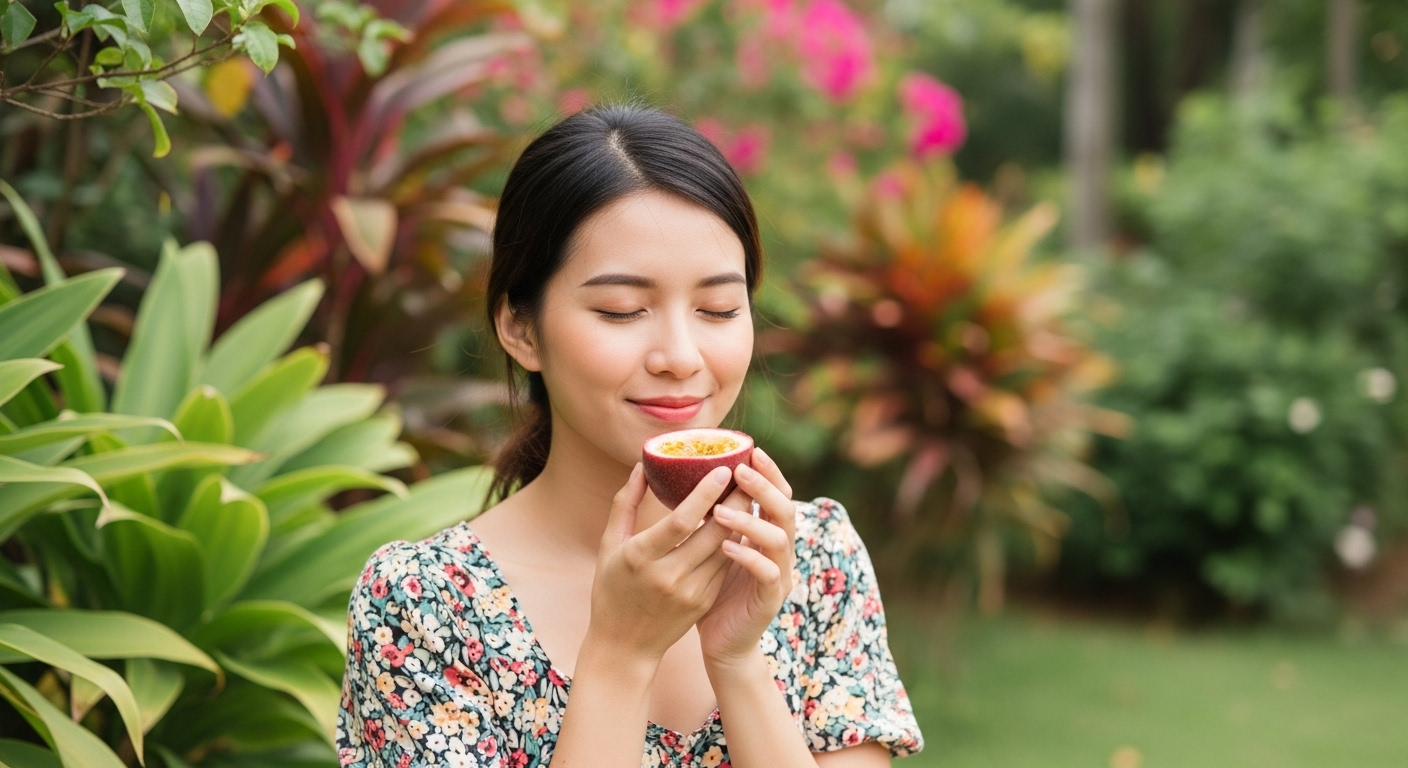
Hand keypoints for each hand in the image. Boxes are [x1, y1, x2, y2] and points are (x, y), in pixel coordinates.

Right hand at [583, 462, 735, 668]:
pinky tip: (741, 521)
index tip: (723, 468)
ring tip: (749, 491)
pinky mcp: (705, 601)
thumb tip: (642, 466)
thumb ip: (626, 504)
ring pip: (727, 547)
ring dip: (741, 518)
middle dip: (736, 500)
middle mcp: (668, 576)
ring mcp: (690, 592)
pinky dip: (735, 541)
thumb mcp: (610, 546)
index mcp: (641, 558)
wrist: (625, 646)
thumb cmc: (612, 589)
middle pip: (713, 532)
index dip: (705, 494)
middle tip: (748, 472)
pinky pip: (726, 564)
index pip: (680, 521)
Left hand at [694, 447, 796, 666]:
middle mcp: (779, 552)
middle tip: (740, 471)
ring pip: (780, 539)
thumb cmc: (711, 592)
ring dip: (751, 521)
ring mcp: (779, 576)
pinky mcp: (770, 600)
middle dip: (765, 488)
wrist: (722, 643)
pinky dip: (750, 557)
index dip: (769, 473)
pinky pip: (768, 574)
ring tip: (720, 511)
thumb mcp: (709, 549)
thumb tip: (682, 479)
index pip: (777, 496)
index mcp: (766, 536)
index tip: (750, 450)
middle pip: (786, 510)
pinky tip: (727, 547)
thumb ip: (708, 518)